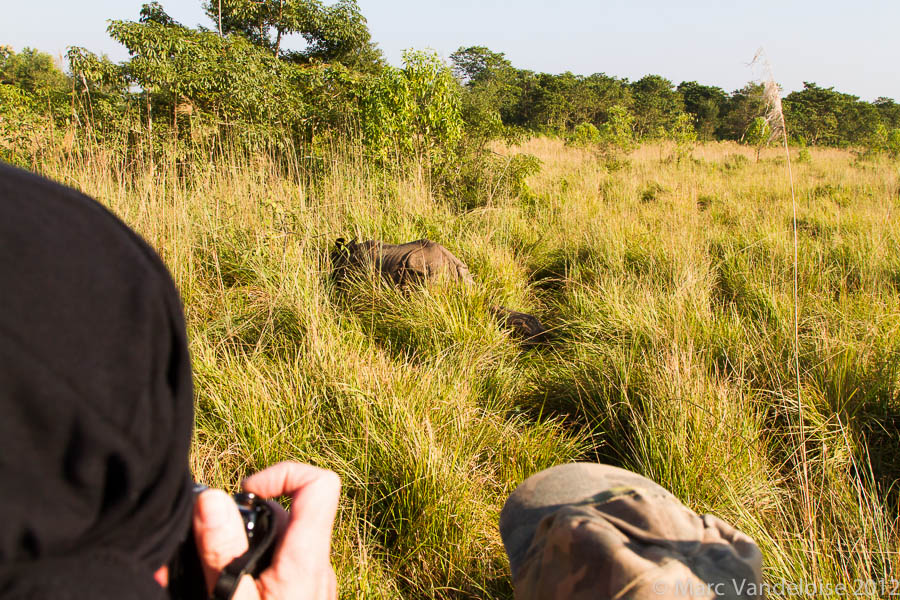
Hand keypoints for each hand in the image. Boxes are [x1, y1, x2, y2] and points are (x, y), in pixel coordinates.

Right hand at [192, 462, 339, 599]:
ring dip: (244, 546)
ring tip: (204, 573)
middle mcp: (318, 566)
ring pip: (280, 544)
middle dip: (244, 520)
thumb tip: (211, 498)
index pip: (320, 484)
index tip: (245, 493)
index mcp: (307, 559)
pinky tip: (224, 590)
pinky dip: (253, 568)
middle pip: (286, 515)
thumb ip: (224, 551)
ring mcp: (312, 583)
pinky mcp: (303, 596)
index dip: (281, 473)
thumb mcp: (234, 599)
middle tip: (204, 544)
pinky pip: (280, 567)